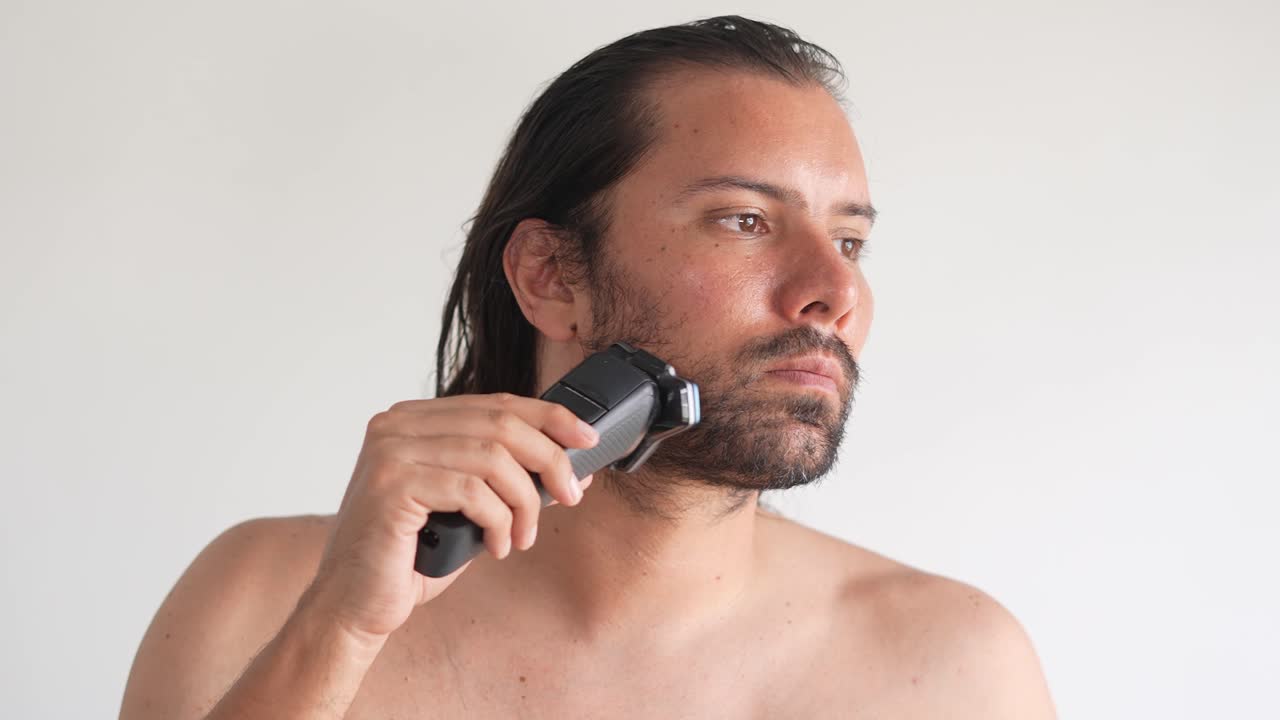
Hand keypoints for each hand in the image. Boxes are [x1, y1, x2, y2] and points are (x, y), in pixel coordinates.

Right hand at [301, 392, 599, 645]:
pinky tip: (497, 545)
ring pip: (493, 457)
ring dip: (524, 501)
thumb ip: (503, 476)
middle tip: (572, 495)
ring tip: (522, 537)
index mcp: (413, 420)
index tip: (587, 440)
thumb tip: (569, 464)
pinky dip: (498, 520)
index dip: (550, 417)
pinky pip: (473, 490)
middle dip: (549, 459)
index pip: (496, 404)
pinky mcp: (392, 485)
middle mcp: (397, 425)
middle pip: (501, 424)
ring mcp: (390, 452)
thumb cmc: (410, 557)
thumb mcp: (466, 505)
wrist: (354, 604)